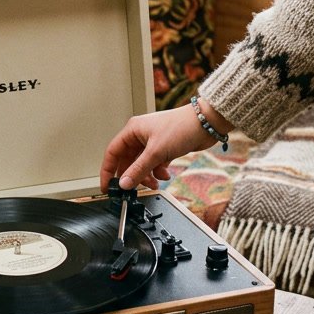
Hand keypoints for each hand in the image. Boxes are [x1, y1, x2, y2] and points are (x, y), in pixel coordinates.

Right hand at [99, 102, 223, 192]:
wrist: (206, 124)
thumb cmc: (181, 127)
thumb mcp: (156, 152)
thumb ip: (138, 170)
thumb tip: (124, 183)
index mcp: (132, 130)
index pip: (113, 152)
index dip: (108, 170)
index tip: (108, 186)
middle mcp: (140, 135)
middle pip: (128, 160)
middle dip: (132, 176)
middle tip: (133, 189)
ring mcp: (153, 142)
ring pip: (142, 164)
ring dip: (147, 176)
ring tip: (153, 184)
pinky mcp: (164, 148)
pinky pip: (155, 164)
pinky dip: (158, 172)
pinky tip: (165, 175)